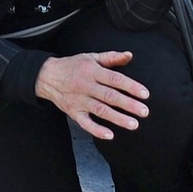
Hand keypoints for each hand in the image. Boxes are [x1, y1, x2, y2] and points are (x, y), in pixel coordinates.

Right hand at [34, 51, 148, 139]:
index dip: (130, 86)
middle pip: (109, 96)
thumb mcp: (91, 57)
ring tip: (133, 124)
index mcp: (92, 71)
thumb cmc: (73, 66)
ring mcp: (79, 100)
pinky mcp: (73, 112)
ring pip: (100, 110)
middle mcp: (85, 86)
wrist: (47, 76)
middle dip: (128, 104)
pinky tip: (109, 135)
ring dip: (117, 118)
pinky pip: (85, 123)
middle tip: (144, 111)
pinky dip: (96, 130)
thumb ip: (111, 57)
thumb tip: (129, 55)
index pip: (114, 79)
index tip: (145, 94)